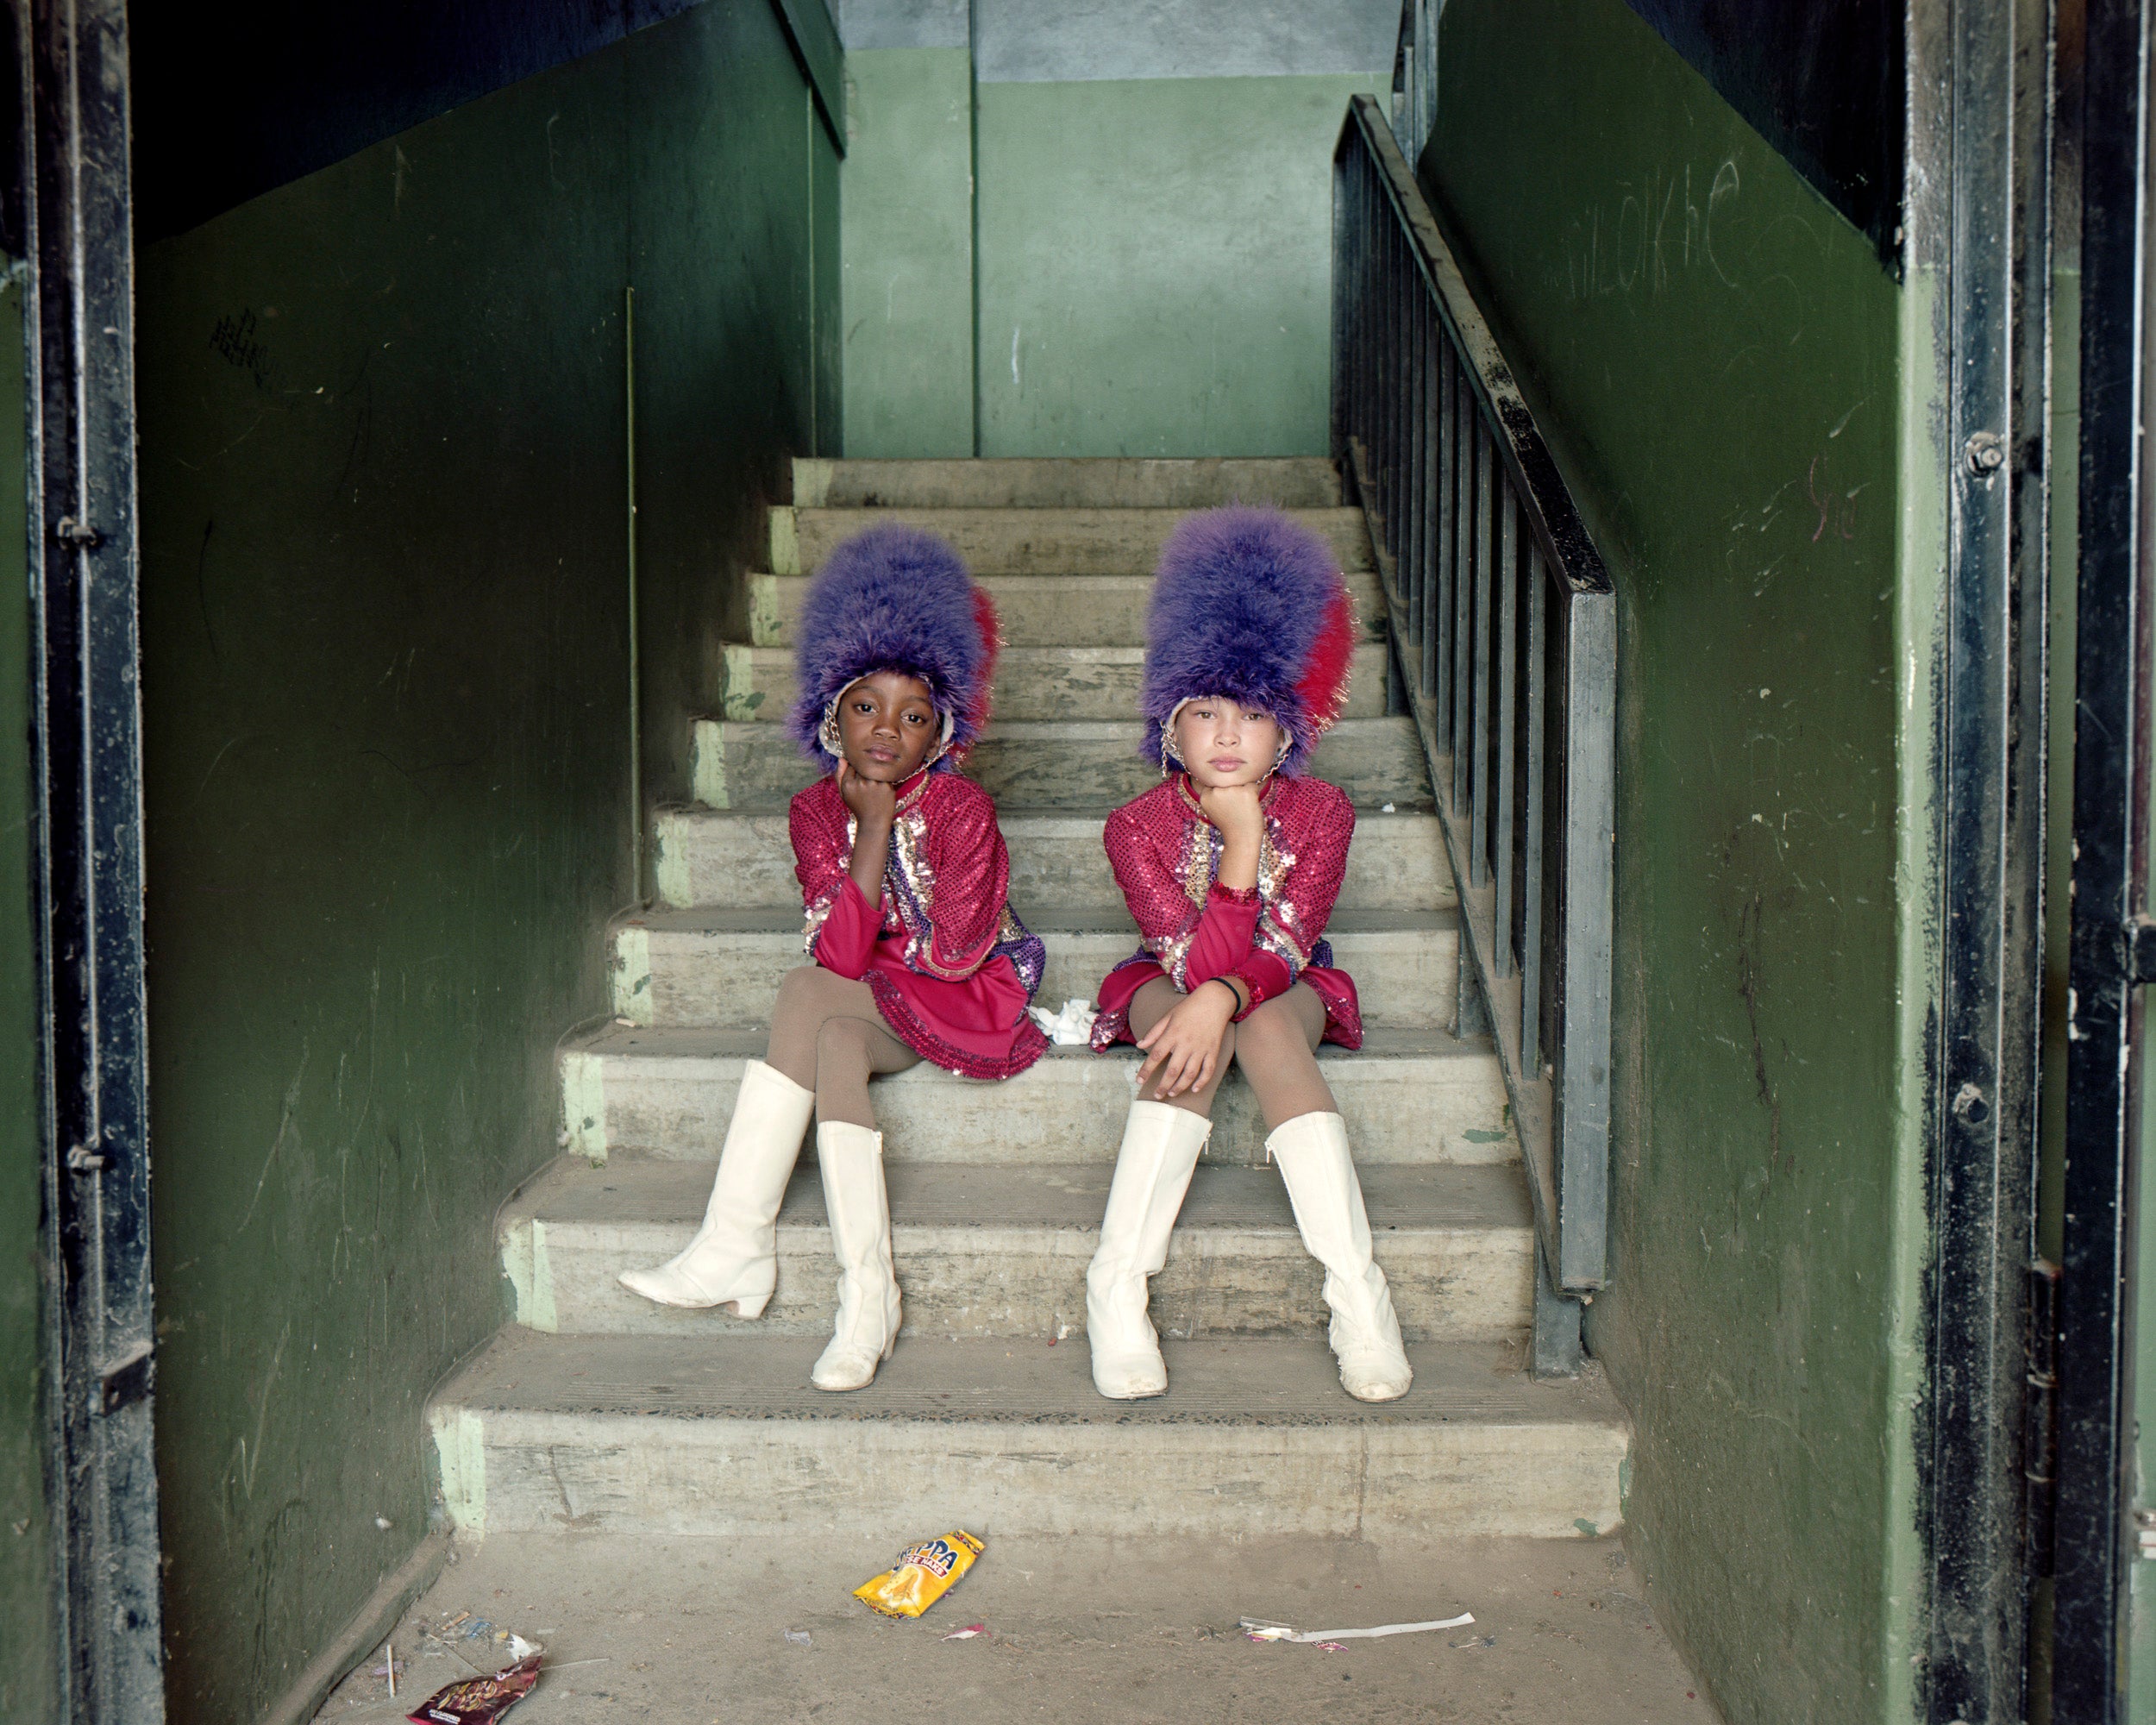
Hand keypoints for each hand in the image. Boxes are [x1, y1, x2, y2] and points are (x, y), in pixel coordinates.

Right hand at [836, 758, 896, 829]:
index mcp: (848, 784)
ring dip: (875, 777)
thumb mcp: (844, 793)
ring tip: (873, 792)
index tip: (858, 783)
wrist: (874, 822)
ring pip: (874, 770)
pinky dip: (884, 782)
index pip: (851, 766)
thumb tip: (842, 758)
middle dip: (865, 774)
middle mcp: (860, 782)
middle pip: (863, 767)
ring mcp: (875, 784)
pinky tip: (881, 793)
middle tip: (867, 789)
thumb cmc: (858, 806)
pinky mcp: (887, 786)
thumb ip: (839, 775)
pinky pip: (885, 777)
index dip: (855, 773)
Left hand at [1136, 982, 1236, 1098]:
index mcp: (1172, 1034)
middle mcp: (1186, 1044)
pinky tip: (1194, 1089)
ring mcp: (1201, 1048)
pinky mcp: (1213, 1051)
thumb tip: (1139, 1045)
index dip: (1146, 1070)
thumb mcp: (1168, 1016)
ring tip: (1171, 1093)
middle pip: (1172, 1070)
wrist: (1214, 1000)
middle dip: (1163, 1085)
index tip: (1139, 1080)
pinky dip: (1202, 1082)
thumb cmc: (1189, 1007)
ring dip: (1180, 1087)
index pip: (1156, 1056)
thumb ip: (1154, 1032)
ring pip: (1190, 1074)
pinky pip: (1208, 1071)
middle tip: (1157, 1095)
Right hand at [1198, 780, 1264, 844]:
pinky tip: (1249, 807)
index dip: (1223, 794)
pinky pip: (1252, 786)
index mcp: (1205, 796)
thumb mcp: (1213, 810)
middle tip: (1234, 810)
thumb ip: (1213, 795)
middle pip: (1228, 781)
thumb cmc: (1229, 825)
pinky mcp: (1247, 792)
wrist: (1241, 840)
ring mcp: (1231, 791)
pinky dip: (1254, 795)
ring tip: (1241, 809)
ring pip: (1240, 782)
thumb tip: (1221, 775)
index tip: (1225, 807)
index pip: (1216, 783)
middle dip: (1233, 792)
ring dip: (1243, 793)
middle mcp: (1216, 791)